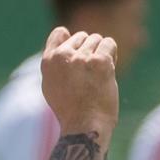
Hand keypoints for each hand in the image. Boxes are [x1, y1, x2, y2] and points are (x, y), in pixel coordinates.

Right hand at [39, 25, 119, 141]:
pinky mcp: (100, 61)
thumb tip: (65, 32)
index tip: (77, 58)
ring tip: (97, 76)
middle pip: (82, 36)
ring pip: (97, 39)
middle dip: (89, 51)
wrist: (85, 126)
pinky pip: (110, 44)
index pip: (59, 33)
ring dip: (101, 54)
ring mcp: (81, 58)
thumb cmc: (70, 109)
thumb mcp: (52, 84)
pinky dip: (112, 55)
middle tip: (88, 75)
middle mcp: (62, 57)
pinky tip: (107, 72)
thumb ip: (56, 60)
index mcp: (48, 62)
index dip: (72, 42)